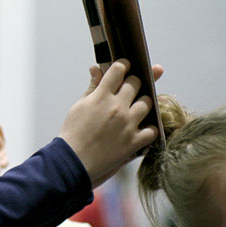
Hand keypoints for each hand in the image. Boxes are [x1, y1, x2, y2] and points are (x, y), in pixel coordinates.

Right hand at [59, 60, 158, 186]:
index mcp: (101, 96)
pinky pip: (152, 130)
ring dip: (142, 103)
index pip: (118, 70)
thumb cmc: (73, 132)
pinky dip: (148, 128)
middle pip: (136, 83)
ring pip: (147, 103)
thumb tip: (96, 68)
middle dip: (133, 82)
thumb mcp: (79, 106)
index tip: (124, 67)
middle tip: (128, 88)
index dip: (123, 65)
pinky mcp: (134, 142)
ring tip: (133, 109)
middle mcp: (117, 107)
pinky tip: (140, 128)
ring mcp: (127, 124)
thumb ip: (93, 86)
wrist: (73, 161)